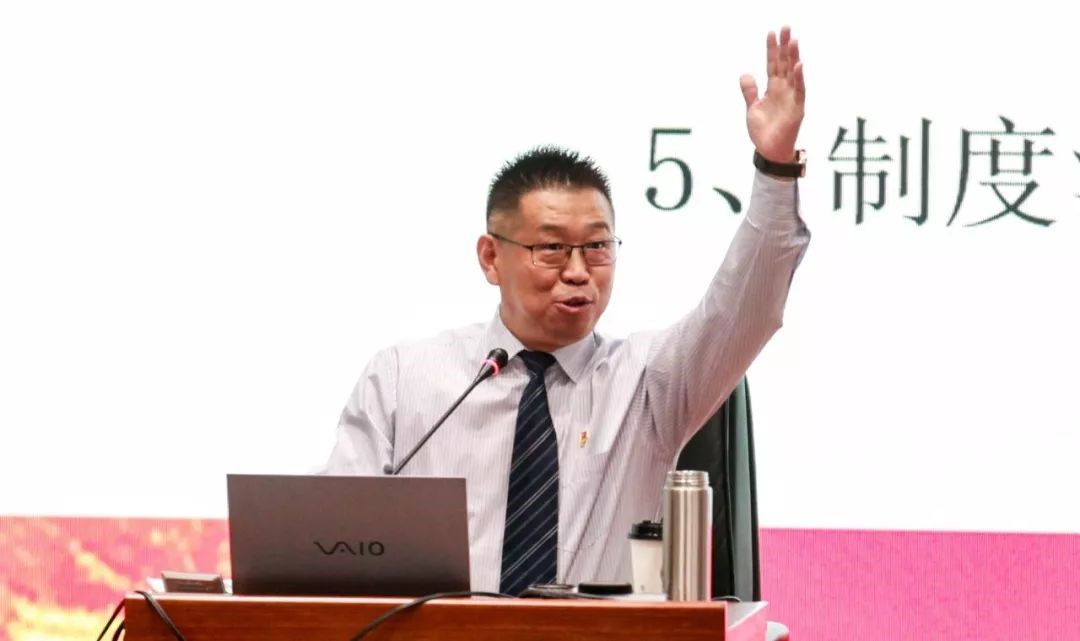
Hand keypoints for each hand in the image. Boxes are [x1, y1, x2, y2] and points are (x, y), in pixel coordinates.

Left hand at [740, 26, 805, 162]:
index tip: (772, 33)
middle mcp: (784, 90)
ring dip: (793, 57)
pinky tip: (798, 65)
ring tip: (793, 41)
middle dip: (785, 46)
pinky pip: (799, 91)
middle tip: (786, 28)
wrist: (769, 151)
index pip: (773, 64)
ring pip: (793, 74)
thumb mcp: (752, 109)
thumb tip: (745, 74)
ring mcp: (792, 98)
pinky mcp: (797, 109)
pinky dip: (799, 78)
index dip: (772, 49)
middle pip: (784, 64)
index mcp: (773, 89)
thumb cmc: (763, 132)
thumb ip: (750, 91)